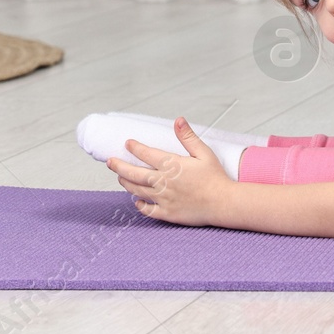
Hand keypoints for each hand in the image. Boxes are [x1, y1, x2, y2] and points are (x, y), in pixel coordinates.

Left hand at [107, 116, 233, 225]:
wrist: (223, 203)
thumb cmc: (215, 177)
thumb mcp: (204, 153)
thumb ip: (188, 137)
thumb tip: (178, 120)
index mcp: (172, 165)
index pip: (146, 154)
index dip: (135, 148)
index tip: (128, 143)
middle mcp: (163, 182)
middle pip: (134, 173)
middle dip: (119, 166)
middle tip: (110, 161)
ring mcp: (163, 199)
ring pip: (137, 190)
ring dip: (126, 183)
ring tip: (119, 178)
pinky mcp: (167, 213)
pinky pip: (147, 210)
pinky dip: (139, 205)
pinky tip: (136, 200)